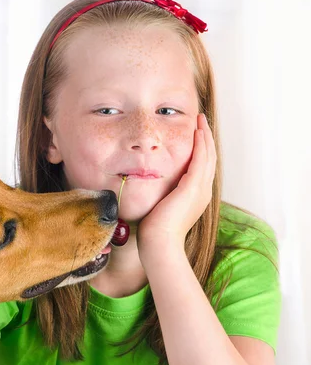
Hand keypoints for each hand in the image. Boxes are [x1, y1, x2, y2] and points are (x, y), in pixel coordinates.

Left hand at [137, 113, 216, 261]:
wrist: (160, 244)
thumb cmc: (156, 232)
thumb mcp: (162, 209)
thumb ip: (163, 197)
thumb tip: (153, 190)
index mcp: (197, 197)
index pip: (202, 167)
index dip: (201, 149)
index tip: (196, 134)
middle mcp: (203, 192)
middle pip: (209, 158)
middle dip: (206, 138)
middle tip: (201, 121)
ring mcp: (200, 189)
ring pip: (208, 156)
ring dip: (204, 136)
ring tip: (200, 120)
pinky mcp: (192, 187)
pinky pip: (200, 159)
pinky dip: (200, 143)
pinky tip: (197, 131)